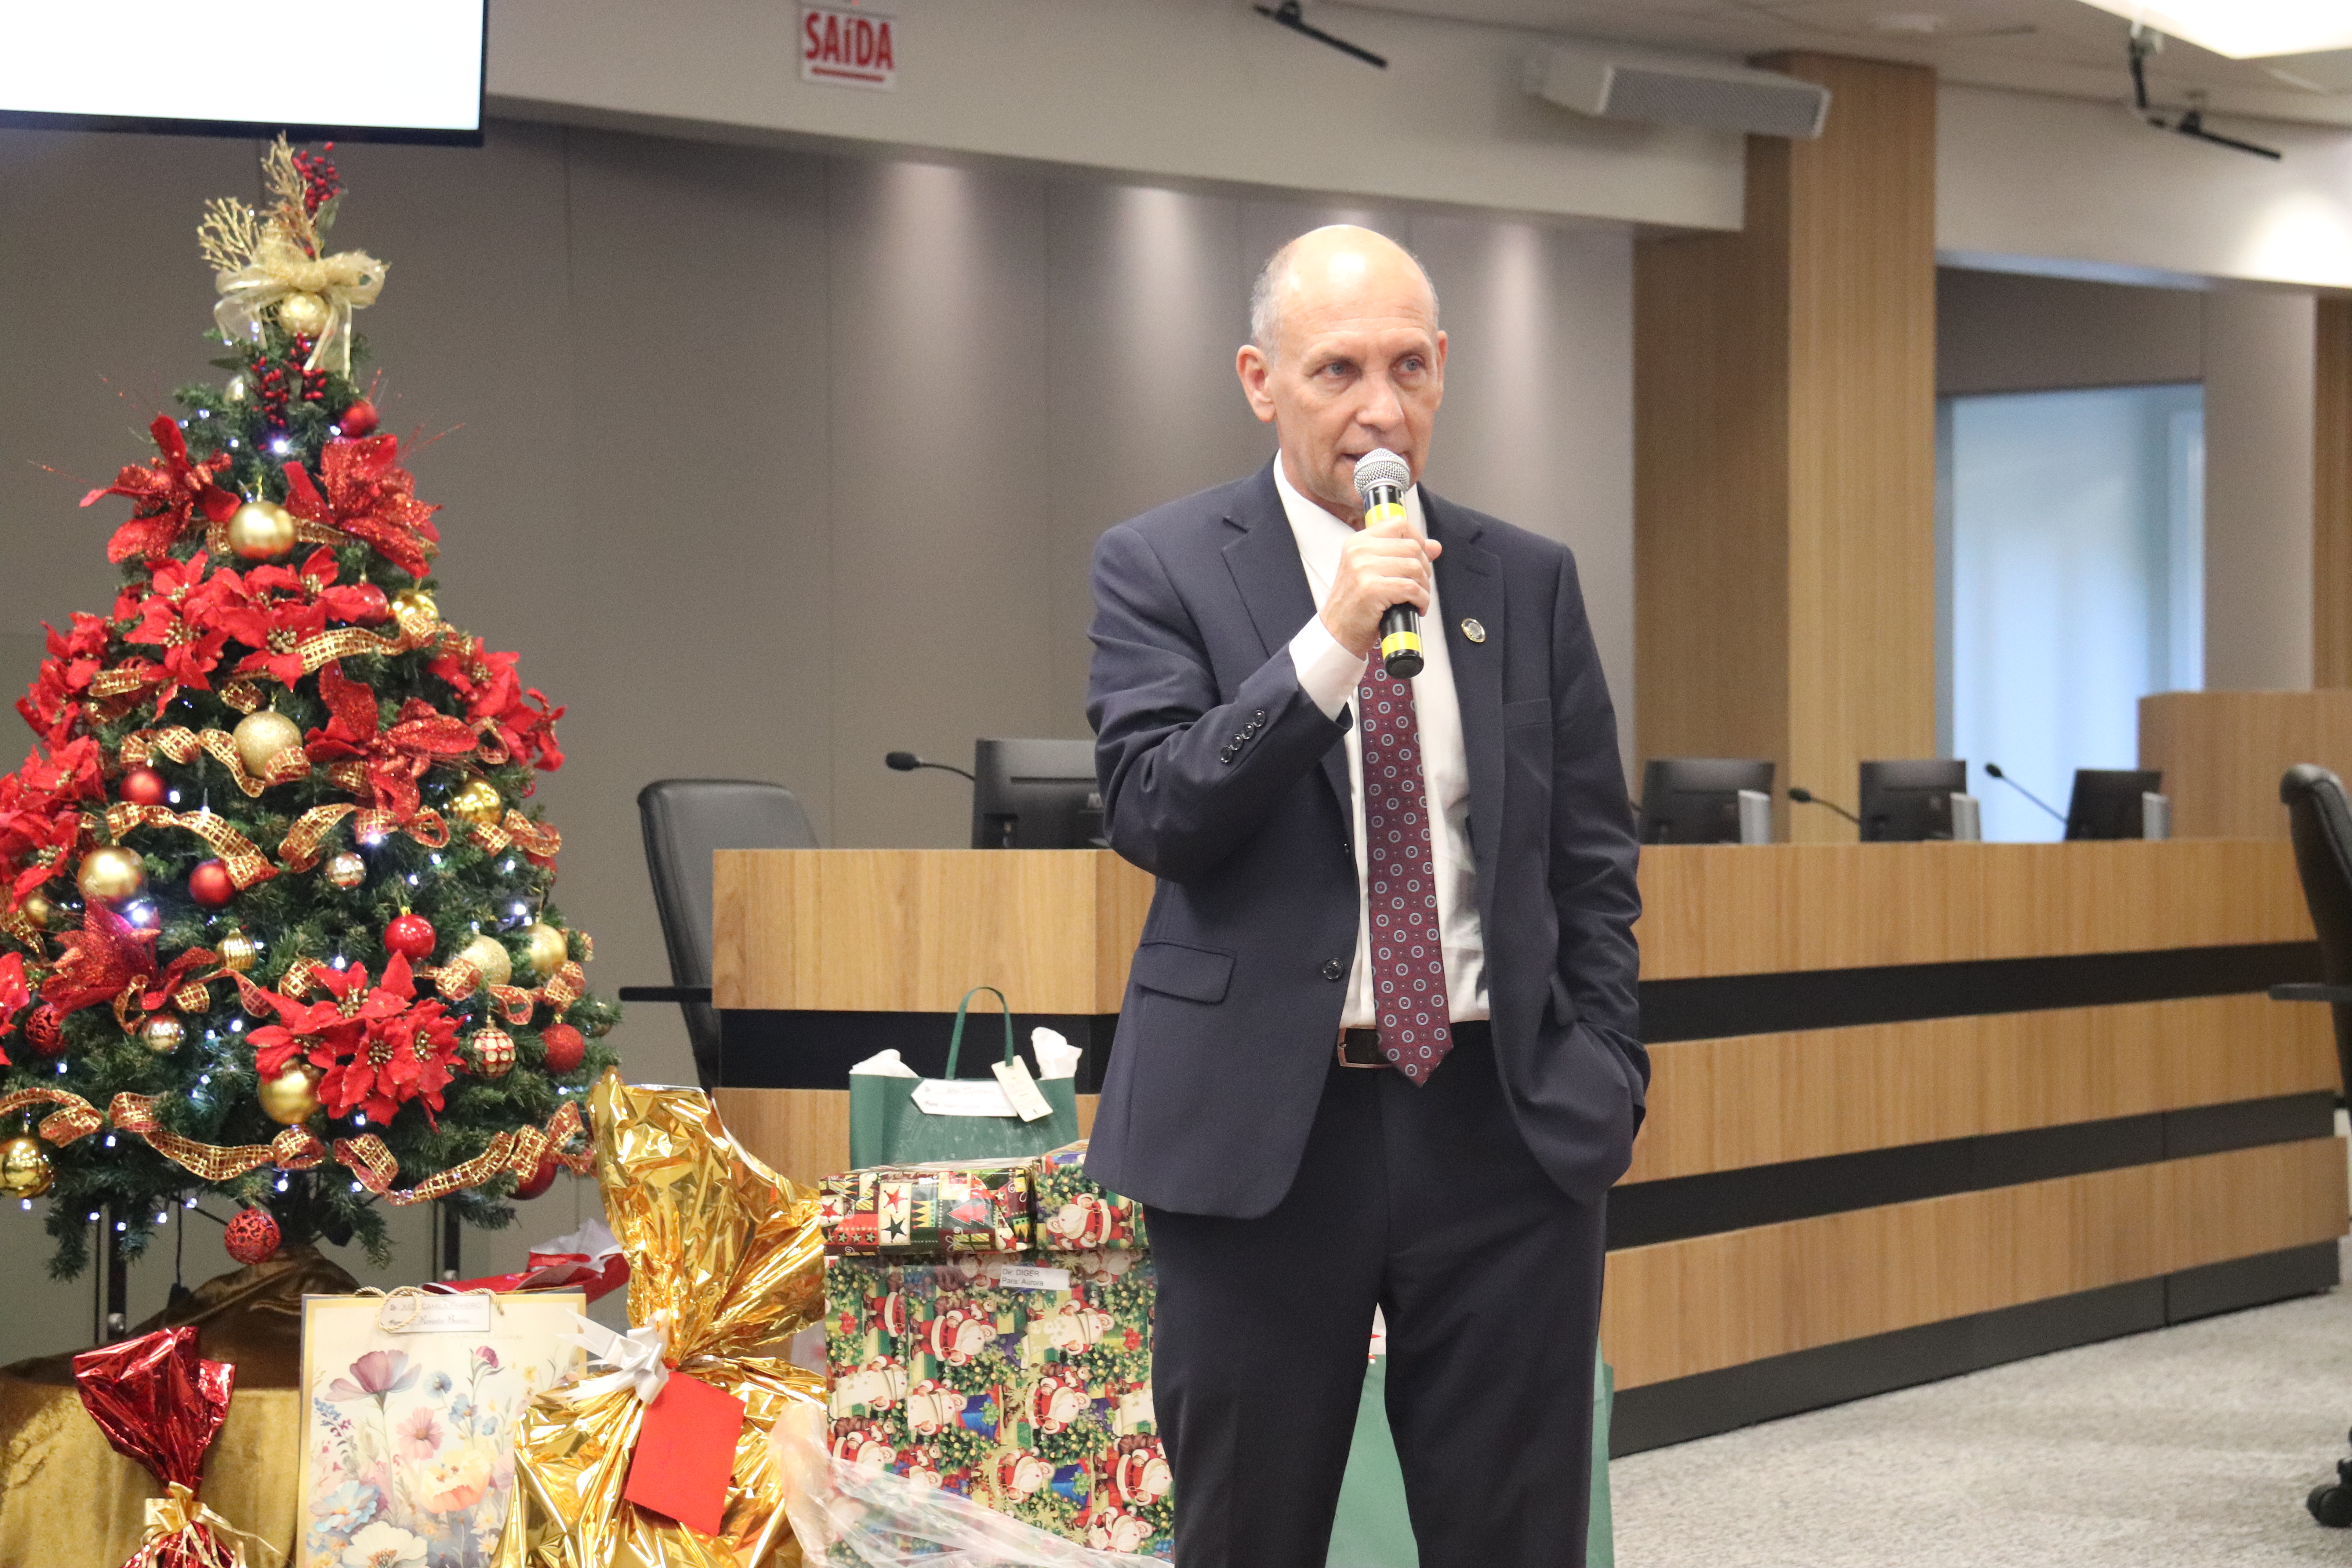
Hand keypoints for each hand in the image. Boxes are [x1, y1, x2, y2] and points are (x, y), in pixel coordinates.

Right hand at [1320, 512, 1440, 657]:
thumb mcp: (1374, 572)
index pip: (1398, 524)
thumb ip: (1402, 555)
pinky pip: (1411, 588)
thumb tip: (1434, 546)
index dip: (1418, 539)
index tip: (1421, 557)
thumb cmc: (1355, 604)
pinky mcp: (1371, 588)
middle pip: (1412, 547)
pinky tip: (1416, 607)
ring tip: (1417, 598)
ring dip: (1424, 586)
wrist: (1337, 631)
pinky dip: (1421, 600)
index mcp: (1359, 542)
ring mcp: (1363, 568)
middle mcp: (1359, 551)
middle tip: (1419, 585)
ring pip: (1414, 567)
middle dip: (1424, 568)